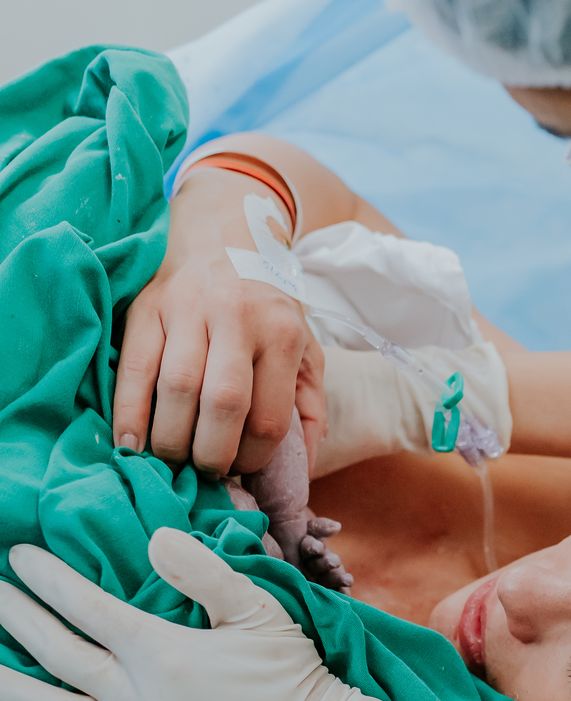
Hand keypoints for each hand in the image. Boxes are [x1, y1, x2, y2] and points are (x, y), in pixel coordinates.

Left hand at [0, 532, 482, 700]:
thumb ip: (204, 573)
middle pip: (58, 652)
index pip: (88, 608)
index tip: (18, 557)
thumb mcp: (258, 609)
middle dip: (15, 617)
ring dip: (6, 681)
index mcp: (162, 653)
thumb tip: (153, 539)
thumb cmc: (287, 671)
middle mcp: (137, 699)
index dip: (49, 581)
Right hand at [114, 168, 326, 477]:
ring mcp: (188, 308)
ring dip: (171, 439)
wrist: (226, 231)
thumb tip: (305, 465)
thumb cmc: (268, 306)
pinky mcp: (147, 305)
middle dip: (211, 453)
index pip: (268, 417)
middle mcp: (237, 317)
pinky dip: (130, 412)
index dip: (252, 457)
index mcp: (282, 333)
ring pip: (178, 389)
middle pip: (223, 405)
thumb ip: (309, 405)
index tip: (241, 467)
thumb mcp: (305, 347)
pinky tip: (131, 441)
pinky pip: (135, 368)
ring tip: (173, 458)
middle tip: (205, 468)